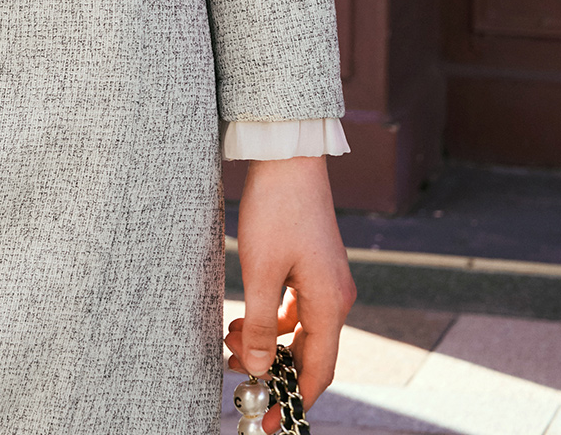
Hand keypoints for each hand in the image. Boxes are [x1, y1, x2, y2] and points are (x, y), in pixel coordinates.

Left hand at [225, 155, 355, 431]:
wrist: (288, 156)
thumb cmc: (276, 209)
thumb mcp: (261, 270)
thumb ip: (258, 323)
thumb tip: (256, 368)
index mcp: (330, 304)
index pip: (317, 372)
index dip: (292, 400)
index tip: (267, 422)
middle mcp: (336, 297)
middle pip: (309, 354)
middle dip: (273, 370)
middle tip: (236, 379)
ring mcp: (328, 281)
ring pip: (300, 331)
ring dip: (266, 342)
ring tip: (229, 340)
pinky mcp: (315, 265)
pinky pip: (297, 309)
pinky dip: (271, 319)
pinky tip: (244, 314)